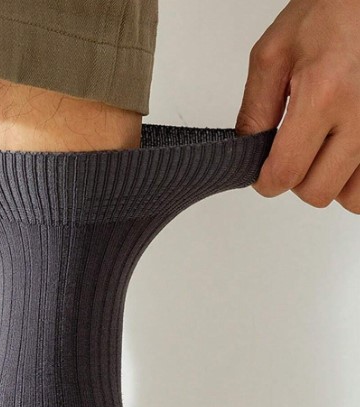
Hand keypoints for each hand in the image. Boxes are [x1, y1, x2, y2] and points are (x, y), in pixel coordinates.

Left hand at [235, 0, 359, 212]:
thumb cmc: (331, 12)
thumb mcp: (274, 53)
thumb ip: (255, 110)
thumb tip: (247, 154)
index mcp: (323, 93)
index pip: (286, 173)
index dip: (266, 181)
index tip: (264, 173)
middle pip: (318, 192)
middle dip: (298, 179)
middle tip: (296, 151)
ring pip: (351, 198)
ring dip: (332, 183)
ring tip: (326, 150)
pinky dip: (357, 180)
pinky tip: (346, 156)